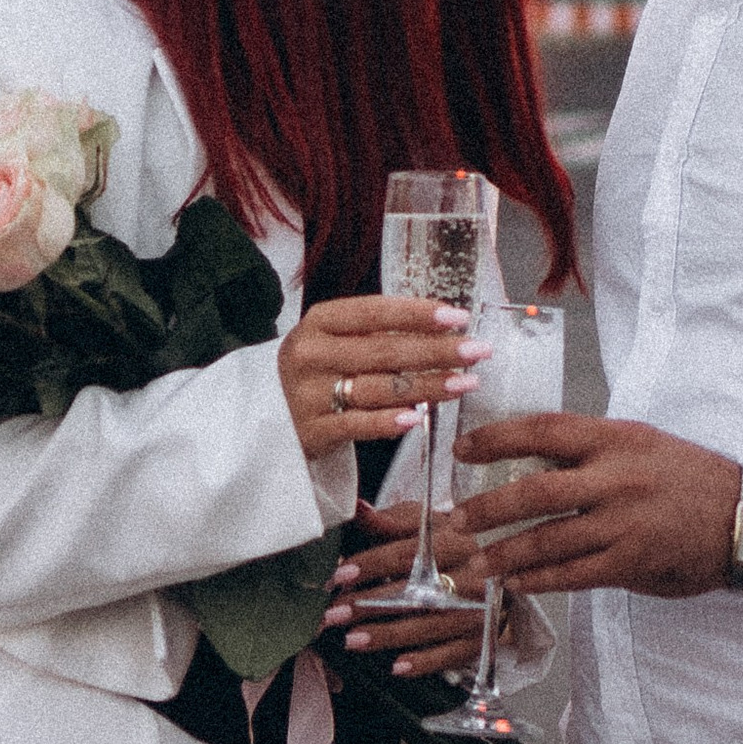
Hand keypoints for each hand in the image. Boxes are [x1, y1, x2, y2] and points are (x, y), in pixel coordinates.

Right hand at [278, 296, 485, 460]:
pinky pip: (358, 425)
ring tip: (465, 383)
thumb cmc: (317, 371)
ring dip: (428, 386)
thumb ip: (375, 334)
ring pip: (379, 388)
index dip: (417, 313)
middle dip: (437, 351)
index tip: (458, 317)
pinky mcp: (312, 431)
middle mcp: (310, 354)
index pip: (373, 312)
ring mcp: (308, 395)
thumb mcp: (333, 341)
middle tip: (478, 351)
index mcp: (318, 323)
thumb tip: (443, 330)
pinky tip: (419, 417)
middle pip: (384, 351)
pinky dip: (390, 421)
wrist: (265, 416)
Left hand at [321, 500, 488, 681]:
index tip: (340, 575)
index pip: (410, 552)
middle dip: (371, 603)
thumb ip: (390, 521)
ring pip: (431, 624)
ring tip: (351, 640)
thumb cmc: (451, 546)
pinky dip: (424, 662)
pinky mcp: (484, 639)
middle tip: (333, 614)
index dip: (373, 563)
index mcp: (457, 540)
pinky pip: (453, 654)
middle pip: (418, 590)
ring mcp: (481, 609)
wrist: (502, 574)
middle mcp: (474, 574)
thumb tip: (357, 509)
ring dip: (388, 635)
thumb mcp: (426, 525)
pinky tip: (396, 666)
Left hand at [453, 414, 740, 596]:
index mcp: (615, 439)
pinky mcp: (630, 563)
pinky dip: (539, 580)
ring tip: (473, 563)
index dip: (496, 439)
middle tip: (454, 518)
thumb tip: (532, 455)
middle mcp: (615, 478)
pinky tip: (515, 583)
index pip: (543, 431)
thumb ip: (591, 449)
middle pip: (534, 491)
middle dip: (487, 508)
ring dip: (503, 554)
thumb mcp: (641, 443)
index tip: (462, 450)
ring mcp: (622, 523)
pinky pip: (573, 574)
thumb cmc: (687, 476)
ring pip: (547, 540)